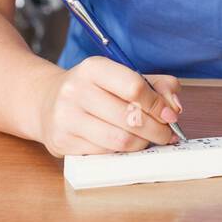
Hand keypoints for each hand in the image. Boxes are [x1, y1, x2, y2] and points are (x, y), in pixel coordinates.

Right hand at [35, 56, 183, 157]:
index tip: (171, 115)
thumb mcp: (123, 76)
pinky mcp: (61, 142)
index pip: (135, 87)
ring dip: (142, 144)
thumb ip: (158, 85)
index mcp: (94, 68)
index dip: (158, 105)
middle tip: (167, 135)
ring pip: (119, 140)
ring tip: (148, 140)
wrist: (47, 102)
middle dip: (157, 130)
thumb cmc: (95, 89)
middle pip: (130, 118)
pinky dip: (121, 152)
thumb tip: (174, 108)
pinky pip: (104, 153)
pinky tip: (125, 144)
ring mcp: (65, 118)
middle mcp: (75, 90)